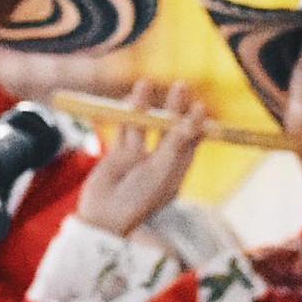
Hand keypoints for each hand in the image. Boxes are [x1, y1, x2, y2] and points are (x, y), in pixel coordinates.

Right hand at [76, 83, 206, 235]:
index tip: (198, 106)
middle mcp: (160, 162)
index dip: (196, 122)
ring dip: (145, 105)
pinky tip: (128, 99)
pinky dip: (126, 115)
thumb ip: (173, 146)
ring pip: (145, 126)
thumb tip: (190, 123)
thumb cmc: (137, 200)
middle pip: (170, 129)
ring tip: (144, 84)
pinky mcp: (119, 154)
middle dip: (174, 107)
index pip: (191, 141)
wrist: (103, 217)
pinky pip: (125, 130)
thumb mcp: (160, 173)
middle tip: (180, 85)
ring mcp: (139, 158)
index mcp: (176, 171)